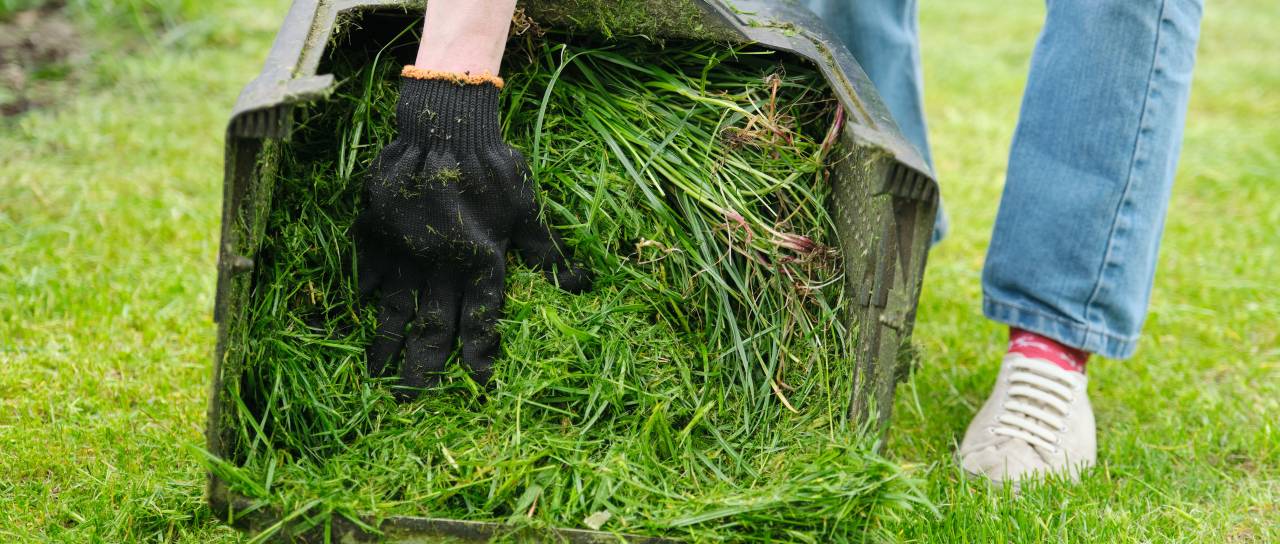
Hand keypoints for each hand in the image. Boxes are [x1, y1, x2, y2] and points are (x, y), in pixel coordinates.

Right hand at [355, 69, 589, 398]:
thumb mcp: (527, 207)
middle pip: (434, 324)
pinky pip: (371, 270)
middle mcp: (442, 263)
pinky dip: (367, 294)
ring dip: (387, 343)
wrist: (444, 125)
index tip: (479, 384)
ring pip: (396, 306)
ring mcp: (406, 249)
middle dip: (425, 365)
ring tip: (377, 375)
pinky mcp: (379, 230)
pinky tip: (360, 315)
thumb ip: (545, 250)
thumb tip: (579, 285)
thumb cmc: (495, 165)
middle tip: (412, 399)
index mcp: (482, 259)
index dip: (481, 353)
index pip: (482, 318)